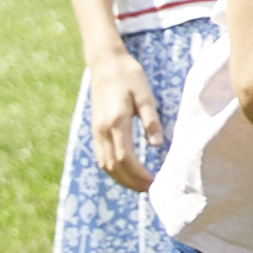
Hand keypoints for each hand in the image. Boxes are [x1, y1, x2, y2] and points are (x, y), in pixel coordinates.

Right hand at [87, 42, 167, 192]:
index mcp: (116, 121)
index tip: (153, 182)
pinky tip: (125, 172)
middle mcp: (102, 129)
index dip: (139, 174)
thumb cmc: (128, 75)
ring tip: (139, 185)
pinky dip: (112, 169)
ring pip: (105, 164)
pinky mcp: (95, 129)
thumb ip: (151, 120)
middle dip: (131, 182)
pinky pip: (101, 156)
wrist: (105, 62)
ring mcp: (96, 130)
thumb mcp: (145, 94)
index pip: (126, 158)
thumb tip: (157, 145)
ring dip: (121, 179)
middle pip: (114, 166)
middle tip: (149, 190)